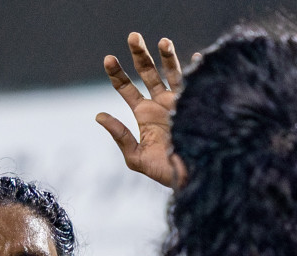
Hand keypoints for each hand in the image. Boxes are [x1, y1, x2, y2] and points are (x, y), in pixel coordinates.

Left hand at [98, 32, 192, 188]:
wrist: (192, 177)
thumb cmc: (164, 171)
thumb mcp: (136, 157)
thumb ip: (120, 136)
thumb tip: (99, 115)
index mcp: (144, 114)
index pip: (127, 88)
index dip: (117, 73)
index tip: (108, 59)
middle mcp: (160, 103)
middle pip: (147, 72)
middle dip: (140, 54)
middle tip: (133, 37)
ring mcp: (179, 101)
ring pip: (171, 71)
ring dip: (167, 55)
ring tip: (162, 42)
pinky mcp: (197, 104)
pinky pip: (196, 83)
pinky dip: (197, 71)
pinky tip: (196, 59)